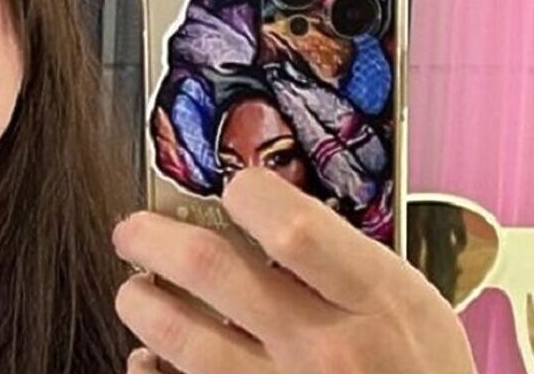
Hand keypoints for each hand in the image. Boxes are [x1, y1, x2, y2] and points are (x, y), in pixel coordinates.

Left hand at [111, 168, 475, 373]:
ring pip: (176, 334)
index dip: (247, 195)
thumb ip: (344, 261)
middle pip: (208, 268)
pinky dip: (150, 369)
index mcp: (376, 303)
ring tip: (138, 293)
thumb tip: (262, 213)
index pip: (292, 228)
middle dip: (152, 238)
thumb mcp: (412, 308)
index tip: (232, 190)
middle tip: (133, 232)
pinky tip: (152, 357)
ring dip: (140, 303)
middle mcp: (325, 349)